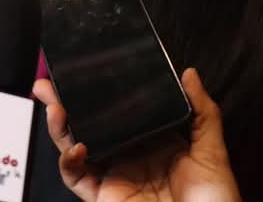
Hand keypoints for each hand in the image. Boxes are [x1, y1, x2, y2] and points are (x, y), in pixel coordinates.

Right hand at [32, 68, 241, 201]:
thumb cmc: (214, 200)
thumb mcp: (211, 150)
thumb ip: (202, 112)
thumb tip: (189, 74)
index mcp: (148, 140)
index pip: (114, 111)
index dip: (95, 93)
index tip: (83, 72)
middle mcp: (125, 155)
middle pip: (86, 125)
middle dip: (62, 104)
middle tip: (48, 85)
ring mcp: (112, 175)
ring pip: (73, 148)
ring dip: (58, 128)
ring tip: (56, 108)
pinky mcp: (103, 195)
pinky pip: (77, 178)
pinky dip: (69, 162)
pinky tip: (76, 146)